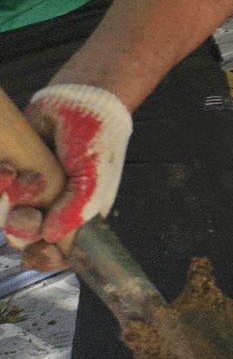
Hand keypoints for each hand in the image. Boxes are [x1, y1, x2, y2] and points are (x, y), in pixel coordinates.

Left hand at [4, 85, 130, 262]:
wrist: (77, 100)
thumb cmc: (96, 139)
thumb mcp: (97, 177)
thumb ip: (78, 209)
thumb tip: (51, 236)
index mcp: (70, 217)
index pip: (54, 252)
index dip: (44, 258)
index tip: (39, 252)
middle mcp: (44, 208)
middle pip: (19, 236)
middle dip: (20, 226)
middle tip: (28, 213)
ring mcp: (22, 191)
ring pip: (0, 213)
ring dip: (4, 197)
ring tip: (14, 174)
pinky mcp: (6, 171)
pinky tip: (7, 167)